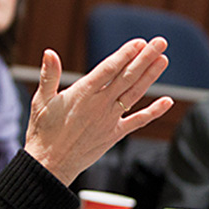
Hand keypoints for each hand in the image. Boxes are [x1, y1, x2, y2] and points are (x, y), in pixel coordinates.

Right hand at [24, 38, 173, 184]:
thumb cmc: (43, 133)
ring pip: (135, 94)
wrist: (50, 165)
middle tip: (159, 43)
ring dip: (150, 76)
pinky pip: (138, 121)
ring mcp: (109, 120)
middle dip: (145, 58)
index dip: (125, 54)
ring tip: (163, 60)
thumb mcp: (41, 101)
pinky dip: (154, 112)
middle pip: (127, 77)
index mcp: (82, 94)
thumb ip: (49, 75)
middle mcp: (100, 105)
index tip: (139, 42)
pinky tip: (167, 102)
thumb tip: (49, 53)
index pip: (108, 69)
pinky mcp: (114, 134)